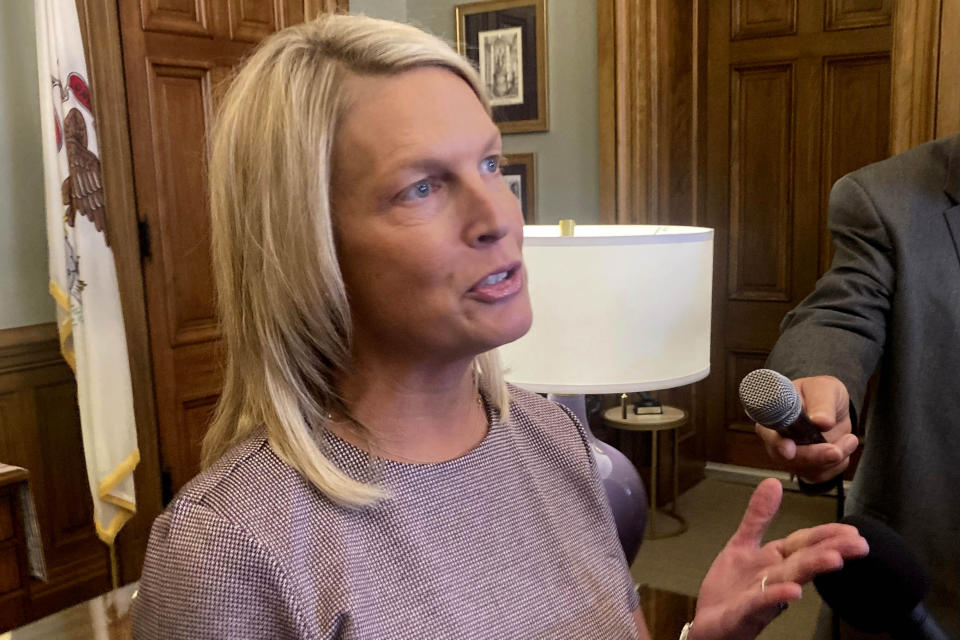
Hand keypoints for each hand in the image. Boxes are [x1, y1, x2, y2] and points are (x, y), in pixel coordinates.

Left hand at [689, 479, 867, 639]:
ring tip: (833, 558)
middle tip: (859, 544)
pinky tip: (793, 592)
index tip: (854, 530)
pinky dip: (777, 597)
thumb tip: (772, 482)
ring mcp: (761, 597)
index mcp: (775, 561)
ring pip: (789, 580)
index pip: (804, 544)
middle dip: (830, 550)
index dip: (826, 535)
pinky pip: (761, 604)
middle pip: (803, 561)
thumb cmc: (731, 589)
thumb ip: (759, 516)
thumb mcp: (742, 544)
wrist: (709, 625)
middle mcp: (774, 580)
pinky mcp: (744, 614)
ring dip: (811, 569)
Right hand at [754, 375, 859, 482]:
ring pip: (806, 468)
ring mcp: (788, 457)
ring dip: (832, 458)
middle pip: (786, 458)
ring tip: (850, 439)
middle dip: (813, 456)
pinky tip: (843, 447)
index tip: (789, 450)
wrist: (831, 407)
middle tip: (836, 451)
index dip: (777, 443)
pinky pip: (819, 474)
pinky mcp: (804, 468)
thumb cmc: (820, 393)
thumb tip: (821, 422)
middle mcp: (775, 439)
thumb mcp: (824, 389)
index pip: (768, 433)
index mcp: (773, 416)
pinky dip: (837, 464)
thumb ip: (822, 404)